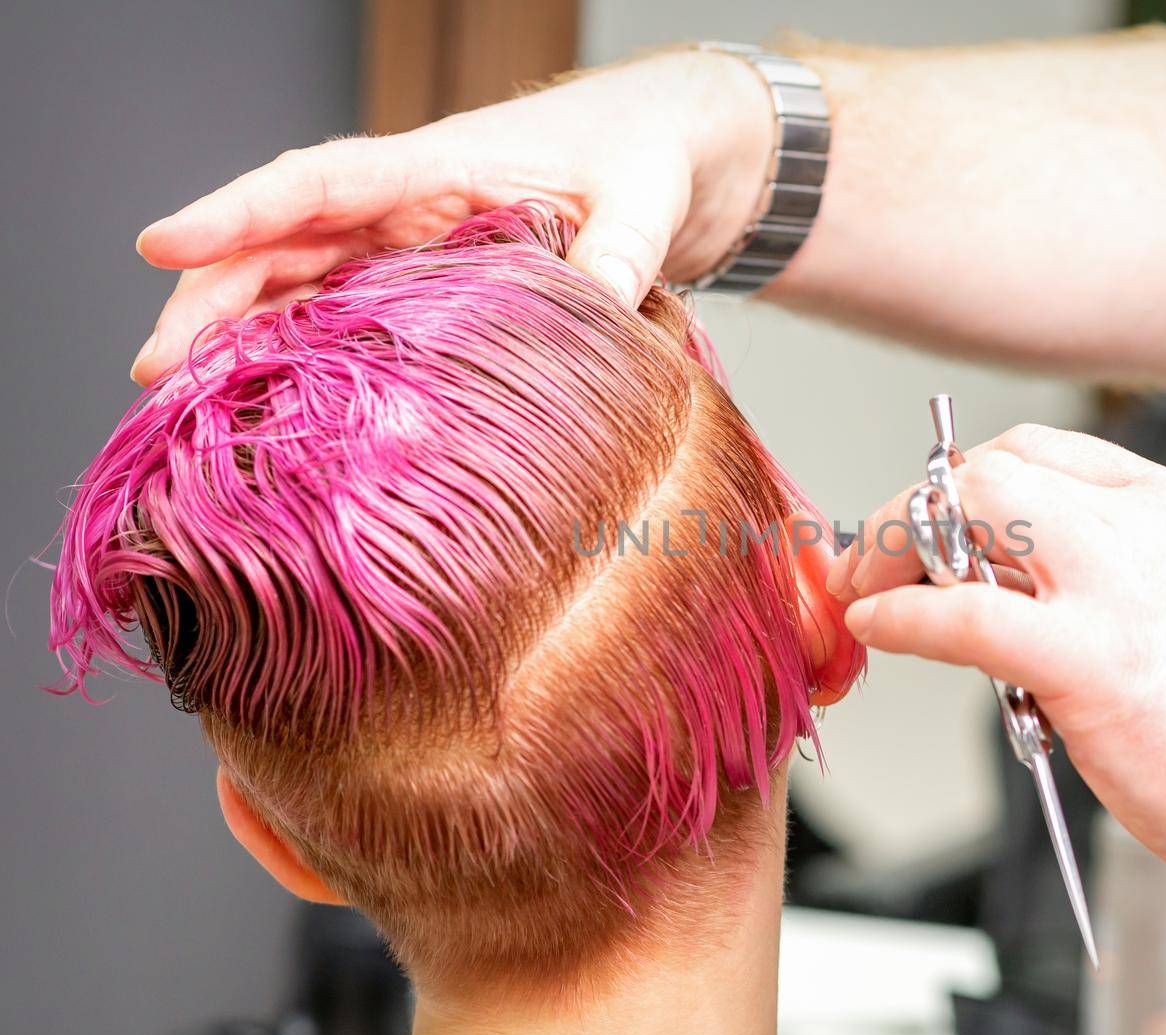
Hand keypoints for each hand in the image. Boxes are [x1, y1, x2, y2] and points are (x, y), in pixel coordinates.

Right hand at [131, 50, 772, 383]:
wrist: (665, 156)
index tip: (161, 243)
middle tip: (157, 370)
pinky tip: (267, 404)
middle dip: (211, 296)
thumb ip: (620, 251)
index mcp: (438, 167)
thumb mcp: (643, 200)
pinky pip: (346, 322)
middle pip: (282, 242)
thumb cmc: (645, 157)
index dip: (236, 212)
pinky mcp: (428, 293)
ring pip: (300, 286)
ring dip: (241, 335)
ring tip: (185, 399)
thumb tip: (597, 306)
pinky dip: (300, 357)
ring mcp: (411, 252)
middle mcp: (408, 208)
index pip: (317, 183)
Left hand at [831, 424, 1165, 900]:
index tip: (924, 528)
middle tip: (879, 561)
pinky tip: (881, 630)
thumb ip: (1105, 571)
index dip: (958, 484)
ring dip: (895, 550)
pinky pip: (967, 615)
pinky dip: (904, 616)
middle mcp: (1145, 524)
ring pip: (970, 513)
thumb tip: (999, 580)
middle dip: (912, 508)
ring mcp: (1119, 588)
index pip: (1035, 450)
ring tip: (874, 593)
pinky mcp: (1094, 660)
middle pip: (990, 468)